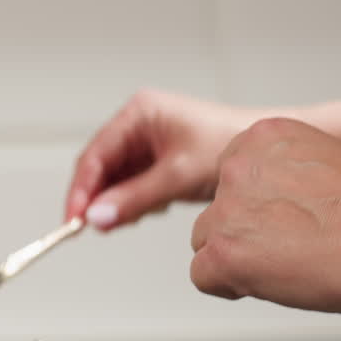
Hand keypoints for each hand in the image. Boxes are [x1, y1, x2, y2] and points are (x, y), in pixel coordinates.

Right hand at [66, 90, 254, 229]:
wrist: (266, 152)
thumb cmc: (230, 143)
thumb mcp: (177, 175)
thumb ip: (134, 198)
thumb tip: (96, 217)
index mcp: (139, 113)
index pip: (95, 155)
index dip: (81, 190)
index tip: (74, 220)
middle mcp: (138, 125)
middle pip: (100, 168)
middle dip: (99, 199)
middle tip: (98, 227)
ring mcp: (147, 144)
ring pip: (115, 181)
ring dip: (120, 203)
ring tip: (144, 211)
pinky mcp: (157, 162)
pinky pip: (132, 186)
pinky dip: (136, 203)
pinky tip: (156, 206)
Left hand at [190, 118, 340, 312]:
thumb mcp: (329, 162)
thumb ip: (290, 175)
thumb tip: (280, 203)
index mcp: (263, 136)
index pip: (234, 172)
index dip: (256, 203)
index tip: (280, 218)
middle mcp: (238, 166)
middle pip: (218, 206)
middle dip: (243, 229)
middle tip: (287, 247)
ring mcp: (228, 209)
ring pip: (207, 240)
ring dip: (236, 255)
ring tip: (285, 266)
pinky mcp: (224, 252)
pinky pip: (202, 276)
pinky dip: (229, 285)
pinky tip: (267, 283)